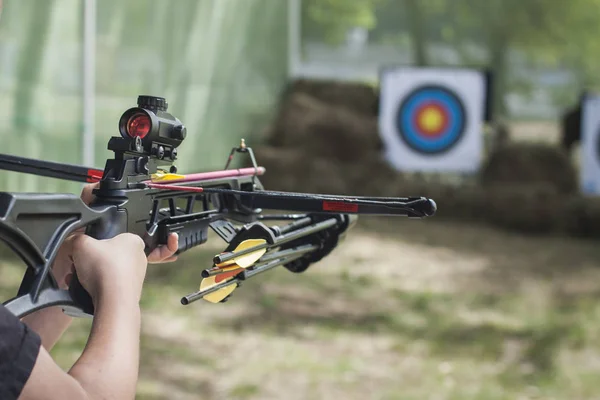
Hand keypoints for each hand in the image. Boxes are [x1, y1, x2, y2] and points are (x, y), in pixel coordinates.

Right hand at [51, 183, 178, 287]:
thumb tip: (72, 242)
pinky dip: (96, 287)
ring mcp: (135, 276)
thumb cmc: (105, 270)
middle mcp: (138, 258)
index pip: (111, 236)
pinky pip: (108, 286)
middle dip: (90, 260)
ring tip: (78, 278)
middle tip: (79, 263)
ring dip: (90, 275)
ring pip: (106, 271)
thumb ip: (75, 238)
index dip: (94, 242)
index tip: (84, 249)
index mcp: (133, 240)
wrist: (114, 301)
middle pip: (106, 255)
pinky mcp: (129, 291)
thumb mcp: (81, 243)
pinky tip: (84, 289)